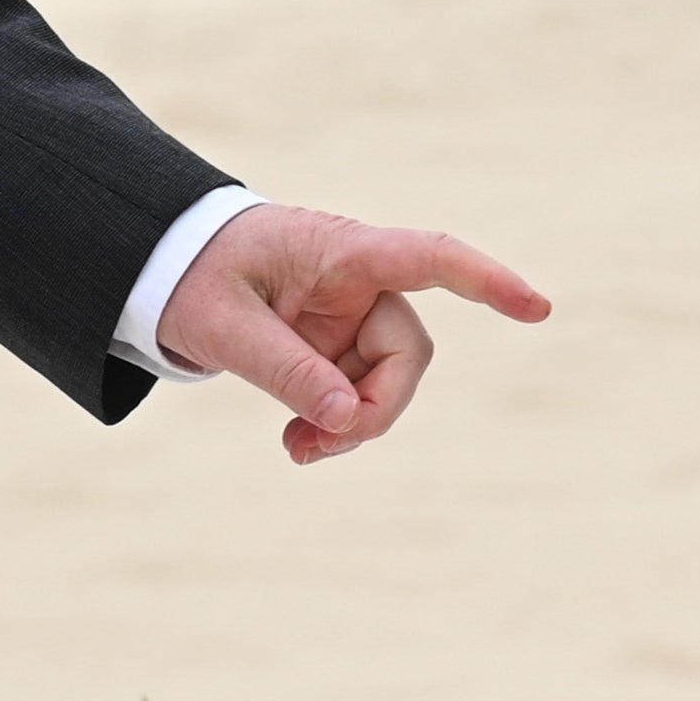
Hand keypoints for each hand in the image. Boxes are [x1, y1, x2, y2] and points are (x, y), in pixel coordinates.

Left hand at [154, 204, 550, 464]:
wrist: (163, 267)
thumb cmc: (190, 274)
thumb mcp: (222, 325)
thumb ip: (284, 369)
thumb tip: (347, 418)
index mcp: (340, 251)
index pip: (429, 258)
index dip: (486, 281)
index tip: (536, 309)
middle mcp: (359, 281)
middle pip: (407, 351)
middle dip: (377, 407)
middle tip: (321, 443)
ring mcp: (350, 316)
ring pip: (387, 381)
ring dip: (353, 423)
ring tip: (297, 450)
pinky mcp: (336, 345)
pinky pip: (358, 392)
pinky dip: (335, 422)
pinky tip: (300, 441)